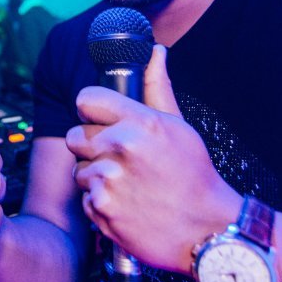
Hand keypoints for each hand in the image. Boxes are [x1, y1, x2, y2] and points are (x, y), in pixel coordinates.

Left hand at [68, 45, 240, 273]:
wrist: (207, 230)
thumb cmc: (194, 175)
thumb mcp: (180, 127)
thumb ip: (157, 88)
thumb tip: (155, 52)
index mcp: (139, 122)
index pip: (86, 99)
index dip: (91, 110)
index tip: (99, 119)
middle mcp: (120, 147)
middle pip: (75, 135)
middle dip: (92, 147)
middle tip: (118, 158)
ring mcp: (108, 180)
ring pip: (78, 170)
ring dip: (96, 177)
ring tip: (127, 185)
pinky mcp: (101, 209)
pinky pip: (85, 199)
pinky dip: (100, 204)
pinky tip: (126, 205)